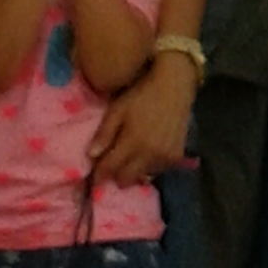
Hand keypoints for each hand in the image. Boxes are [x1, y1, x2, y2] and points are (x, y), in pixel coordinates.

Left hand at [87, 52, 195, 186]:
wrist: (174, 87)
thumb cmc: (142, 95)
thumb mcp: (118, 109)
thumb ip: (104, 132)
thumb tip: (91, 156)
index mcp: (132, 142)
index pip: (110, 168)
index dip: (100, 175)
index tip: (94, 179)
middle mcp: (149, 155)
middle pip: (126, 178)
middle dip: (116, 175)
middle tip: (112, 166)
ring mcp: (164, 158)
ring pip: (142, 176)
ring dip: (134, 171)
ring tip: (131, 159)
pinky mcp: (176, 157)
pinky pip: (157, 170)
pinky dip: (149, 166)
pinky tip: (147, 154)